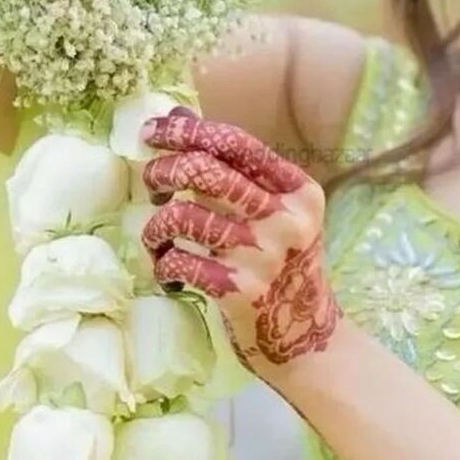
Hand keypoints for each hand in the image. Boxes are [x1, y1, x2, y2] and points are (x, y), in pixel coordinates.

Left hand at [139, 108, 342, 380]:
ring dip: (155, 226)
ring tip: (157, 239)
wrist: (306, 337)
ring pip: (182, 217)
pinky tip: (169, 272)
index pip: (236, 143)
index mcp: (298, 191)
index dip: (188, 130)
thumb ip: (235, 173)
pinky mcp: (239, 291)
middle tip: (152, 184)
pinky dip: (162, 264)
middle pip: (204, 171)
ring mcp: (262, 255)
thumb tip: (180, 121)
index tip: (153, 130)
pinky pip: (179, 261)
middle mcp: (285, 219)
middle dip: (163, 171)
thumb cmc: (284, 268)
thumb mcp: (278, 215)